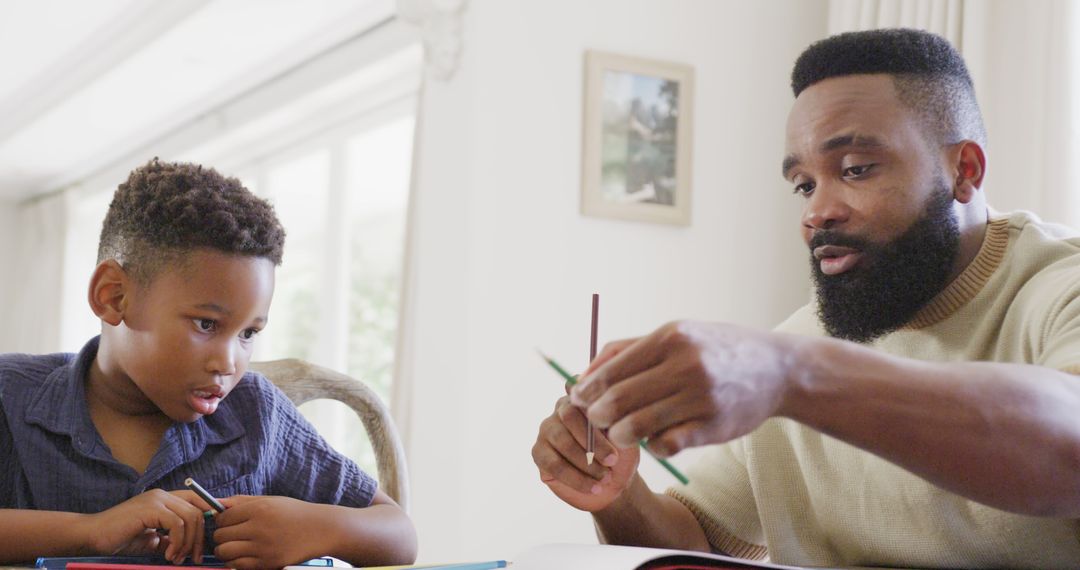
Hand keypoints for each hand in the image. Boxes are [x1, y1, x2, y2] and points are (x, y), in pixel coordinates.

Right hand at [80, 489, 209, 562]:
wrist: (91, 537)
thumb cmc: (119, 539)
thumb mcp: (151, 540)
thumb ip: (169, 538)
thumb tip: (187, 546)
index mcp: (165, 499)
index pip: (199, 500)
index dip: (212, 514)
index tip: (213, 537)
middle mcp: (164, 495)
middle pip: (199, 511)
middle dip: (200, 538)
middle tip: (192, 558)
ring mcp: (157, 499)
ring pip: (191, 517)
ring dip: (188, 543)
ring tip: (176, 559)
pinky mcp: (150, 508)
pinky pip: (177, 523)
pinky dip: (177, 541)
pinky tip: (168, 555)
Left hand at [213, 495, 326, 568]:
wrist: (320, 529)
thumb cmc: (294, 513)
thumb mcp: (270, 500)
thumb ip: (241, 501)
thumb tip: (216, 503)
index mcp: (259, 509)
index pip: (222, 517)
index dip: (221, 520)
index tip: (228, 522)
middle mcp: (259, 528)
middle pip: (220, 536)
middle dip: (221, 536)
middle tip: (230, 535)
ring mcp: (262, 547)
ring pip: (224, 552)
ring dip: (225, 550)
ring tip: (234, 547)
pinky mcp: (267, 563)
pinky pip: (237, 565)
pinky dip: (235, 562)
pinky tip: (243, 555)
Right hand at [533, 391, 640, 511]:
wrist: (614, 485)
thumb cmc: (621, 456)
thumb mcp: (624, 438)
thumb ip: (613, 418)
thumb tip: (597, 395)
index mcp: (583, 399)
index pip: (584, 401)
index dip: (599, 428)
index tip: (616, 453)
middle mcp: (561, 410)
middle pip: (569, 416)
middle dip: (592, 444)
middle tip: (612, 463)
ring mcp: (546, 431)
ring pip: (562, 442)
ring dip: (586, 464)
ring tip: (605, 478)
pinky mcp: (538, 453)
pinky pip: (553, 464)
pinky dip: (576, 479)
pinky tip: (593, 487)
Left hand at [570, 321, 797, 455]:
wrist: (776, 368)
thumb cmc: (714, 350)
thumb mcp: (675, 335)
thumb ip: (627, 350)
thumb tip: (582, 373)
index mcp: (669, 338)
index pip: (610, 371)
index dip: (586, 390)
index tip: (576, 400)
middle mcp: (685, 365)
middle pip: (617, 400)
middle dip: (597, 416)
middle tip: (596, 421)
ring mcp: (700, 397)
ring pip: (636, 427)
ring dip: (620, 435)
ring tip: (622, 433)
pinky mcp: (713, 426)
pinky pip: (665, 446)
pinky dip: (653, 447)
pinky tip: (656, 439)